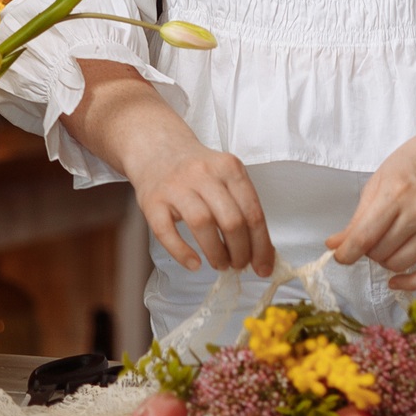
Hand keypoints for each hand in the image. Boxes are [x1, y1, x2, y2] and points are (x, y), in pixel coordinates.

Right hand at [66, 59, 273, 276]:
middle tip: (239, 265)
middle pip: (231, 220)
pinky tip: (194, 264)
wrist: (157, 148)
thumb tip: (262, 250)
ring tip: (222, 264)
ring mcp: (175, 186)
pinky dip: (182, 252)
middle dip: (241, 251)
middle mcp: (203, 173)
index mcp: (228, 167)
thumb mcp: (225, 175)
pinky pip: (166, 232)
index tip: (264, 267)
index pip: (253, 211)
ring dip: (216, 253)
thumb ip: (242, 205)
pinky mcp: (152, 201)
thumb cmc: (198, 170)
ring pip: (202, 224)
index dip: (261, 245)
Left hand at [326, 123, 415, 291]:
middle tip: (373, 236)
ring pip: (399, 264)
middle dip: (368, 250)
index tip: (340, 256)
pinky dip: (410, 283)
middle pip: (379, 252)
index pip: (363, 237)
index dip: (345, 253)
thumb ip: (358, 217)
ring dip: (386, 260)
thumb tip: (335, 245)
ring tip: (389, 243)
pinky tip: (397, 280)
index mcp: (396, 192)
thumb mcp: (380, 180)